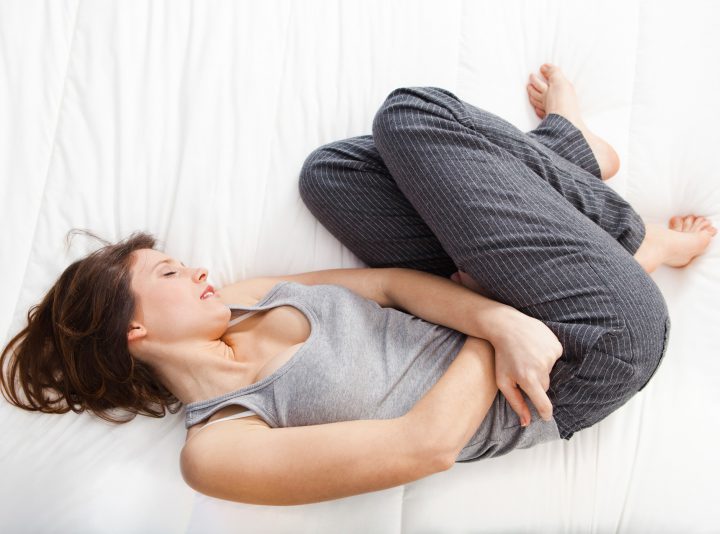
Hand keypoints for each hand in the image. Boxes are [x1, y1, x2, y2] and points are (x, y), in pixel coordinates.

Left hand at [486, 308, 563, 426]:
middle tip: (523, 370)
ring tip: (526, 356)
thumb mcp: (503, 381)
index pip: (544, 403)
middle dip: (535, 382)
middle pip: (544, 386)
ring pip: (549, 372)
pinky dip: (546, 356)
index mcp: (528, 379)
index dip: (545, 412)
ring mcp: (550, 356)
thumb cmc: (502, 356)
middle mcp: (542, 368)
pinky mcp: (556, 346)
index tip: (545, 416)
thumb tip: (526, 423)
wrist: (507, 326)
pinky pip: (554, 359)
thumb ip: (516, 403)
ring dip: (540, 368)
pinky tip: (534, 348)